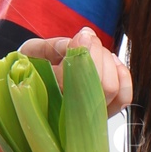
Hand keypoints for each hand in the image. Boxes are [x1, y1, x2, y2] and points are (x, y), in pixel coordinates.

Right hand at [16, 26, 132, 119]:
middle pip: (102, 85)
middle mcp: (71, 113)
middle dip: (97, 53)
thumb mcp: (30, 53)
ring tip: (95, 49)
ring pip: (113, 89)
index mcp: (49, 98)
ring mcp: (89, 115)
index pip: (76, 81)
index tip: (81, 36)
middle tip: (86, 39)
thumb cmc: (30, 69)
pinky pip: (123, 98)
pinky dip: (123, 75)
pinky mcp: (104, 112)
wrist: (28, 90)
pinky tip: (111, 61)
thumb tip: (80, 43)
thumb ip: (51, 47)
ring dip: (108, 61)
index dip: (84, 54)